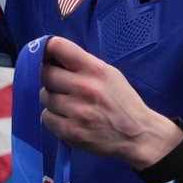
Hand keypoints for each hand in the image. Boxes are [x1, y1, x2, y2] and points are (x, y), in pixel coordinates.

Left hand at [40, 37, 182, 169]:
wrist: (138, 135)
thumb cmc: (121, 100)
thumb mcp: (108, 73)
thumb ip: (81, 63)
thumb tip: (50, 57)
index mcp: (94, 69)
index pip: (58, 47)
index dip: (46, 48)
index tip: (44, 55)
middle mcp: (84, 87)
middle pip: (44, 73)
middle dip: (49, 78)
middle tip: (60, 85)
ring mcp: (76, 111)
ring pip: (43, 96)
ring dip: (52, 99)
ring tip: (68, 104)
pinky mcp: (71, 131)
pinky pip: (46, 117)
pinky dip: (53, 117)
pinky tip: (68, 118)